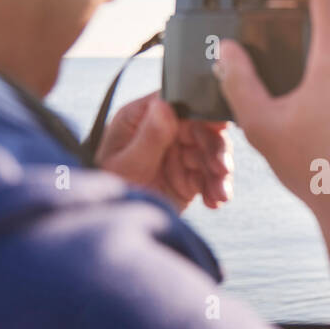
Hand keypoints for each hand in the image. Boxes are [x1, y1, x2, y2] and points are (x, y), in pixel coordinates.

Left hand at [94, 91, 232, 213]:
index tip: (219, 126)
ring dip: (220, 174)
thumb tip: (165, 104)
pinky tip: (214, 202)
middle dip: (216, 150)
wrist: (110, 224)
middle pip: (202, 131)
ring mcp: (178, 155)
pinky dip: (216, 190)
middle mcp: (164, 132)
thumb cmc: (107, 188)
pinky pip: (210, 179)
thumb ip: (149, 136)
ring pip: (211, 155)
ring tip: (221, 194)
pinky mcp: (188, 178)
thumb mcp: (126, 163)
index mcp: (143, 117)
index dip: (203, 113)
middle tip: (222, 170)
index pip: (179, 105)